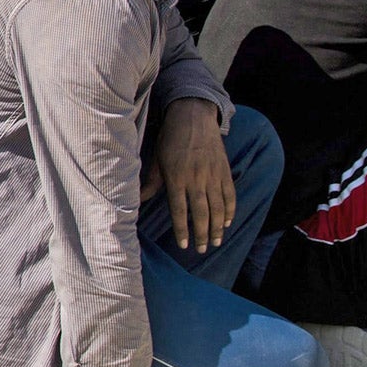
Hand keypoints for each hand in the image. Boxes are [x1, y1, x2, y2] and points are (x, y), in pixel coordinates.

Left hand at [141, 99, 233, 252]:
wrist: (193, 117)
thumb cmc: (170, 139)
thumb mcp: (156, 159)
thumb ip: (151, 183)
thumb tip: (136, 200)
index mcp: (177, 177)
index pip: (180, 209)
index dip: (182, 229)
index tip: (184, 245)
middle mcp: (196, 178)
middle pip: (201, 212)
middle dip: (202, 234)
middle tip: (202, 249)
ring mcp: (213, 175)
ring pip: (217, 207)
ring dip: (218, 227)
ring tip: (216, 242)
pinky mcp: (224, 170)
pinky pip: (230, 194)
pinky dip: (230, 209)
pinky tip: (227, 222)